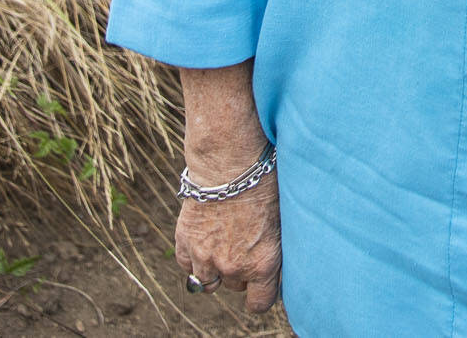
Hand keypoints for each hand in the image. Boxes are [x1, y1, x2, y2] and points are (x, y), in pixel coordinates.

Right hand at [176, 171, 281, 309]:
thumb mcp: (282, 221)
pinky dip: (194, 258)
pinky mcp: (185, 243)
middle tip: (243, 245)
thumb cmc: (264, 184)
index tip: (261, 284)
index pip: (259, 304)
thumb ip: (274, 250)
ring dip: (215, 268)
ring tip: (223, 243)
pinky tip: (204, 239)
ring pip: (208, 282)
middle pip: (235, 286)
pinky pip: (187, 266)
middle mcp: (233, 266)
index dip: (260, 294)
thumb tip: (275, 268)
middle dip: (239, 271)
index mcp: (262, 264)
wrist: (230, 163)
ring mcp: (206, 257)